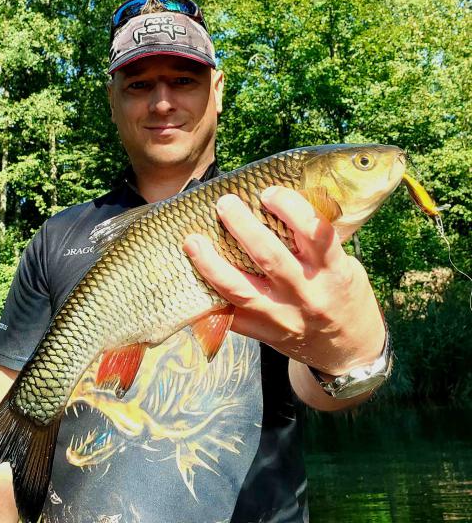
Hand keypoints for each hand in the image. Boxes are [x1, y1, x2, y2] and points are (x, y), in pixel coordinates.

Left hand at [183, 186, 385, 375]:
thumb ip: (316, 242)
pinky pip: (230, 316)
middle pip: (269, 257)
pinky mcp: (265, 334)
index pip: (315, 233)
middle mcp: (307, 293)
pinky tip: (191, 279)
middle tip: (225, 203)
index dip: (290, 207)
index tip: (268, 192)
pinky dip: (209, 298)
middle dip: (242, 226)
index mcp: (333, 270)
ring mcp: (283, 316)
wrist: (351, 351)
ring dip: (211, 263)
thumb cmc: (345, 296)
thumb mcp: (344, 265)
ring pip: (240, 289)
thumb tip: (276, 206)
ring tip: (192, 241)